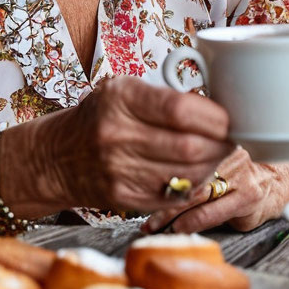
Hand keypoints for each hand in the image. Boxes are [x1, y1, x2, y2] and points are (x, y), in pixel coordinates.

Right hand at [40, 76, 233, 213]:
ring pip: (187, 175)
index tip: (228, 118)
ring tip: (215, 154)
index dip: (214, 117)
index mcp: (120, 98)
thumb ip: (165, 96)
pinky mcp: (124, 199)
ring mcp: (119, 170)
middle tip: (231, 139)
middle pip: (189, 146)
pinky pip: (174, 196)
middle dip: (220, 144)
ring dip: (211, 166)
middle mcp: (116, 134)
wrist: (56, 157)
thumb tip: (218, 107)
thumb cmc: (100, 117)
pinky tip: (194, 173)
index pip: (180, 110)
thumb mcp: (122, 90)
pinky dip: (193, 185)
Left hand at [142, 146, 284, 233]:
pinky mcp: (248, 197)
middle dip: (157, 195)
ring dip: (169, 213)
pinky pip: (213, 211)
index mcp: (213, 135)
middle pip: (183, 172)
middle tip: (138, 210)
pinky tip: (179, 228)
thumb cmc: (236, 167)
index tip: (135, 181)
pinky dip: (192, 221)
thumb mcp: (213, 150)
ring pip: (195, 194)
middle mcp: (226, 150)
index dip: (154, 166)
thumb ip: (187, 148)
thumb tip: (143, 154)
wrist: (277, 179)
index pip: (179, 148)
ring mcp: (239, 173)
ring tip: (151, 226)